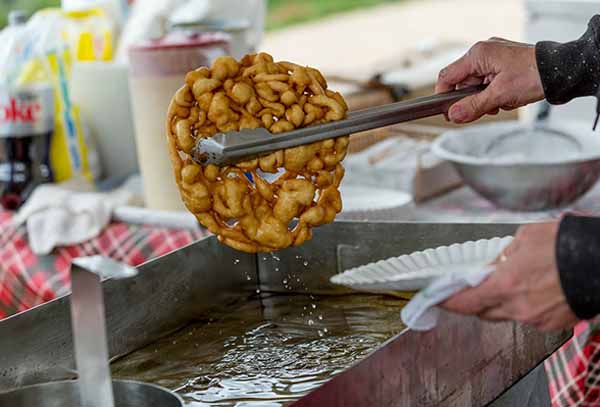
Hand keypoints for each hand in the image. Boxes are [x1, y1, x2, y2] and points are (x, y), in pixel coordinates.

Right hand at [436, 38, 544, 122]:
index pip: (447, 77)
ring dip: (485, 99)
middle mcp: (484, 53)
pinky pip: (489, 83)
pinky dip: (494, 95)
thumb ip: (473, 106)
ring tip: (501, 103)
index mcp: (478, 55)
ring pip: (476, 86)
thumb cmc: (535, 75)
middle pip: (462, 83)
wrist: (563, 71)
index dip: (444, 96)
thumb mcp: (500, 95)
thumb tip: (454, 115)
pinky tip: (507, 99)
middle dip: (471, 100)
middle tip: (483, 111)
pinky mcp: (503, 65)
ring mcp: (494, 58)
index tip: (448, 113)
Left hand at [441, 221, 577, 331]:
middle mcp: (519, 307)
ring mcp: (537, 318)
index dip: (448, 301)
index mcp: (506, 284)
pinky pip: (528, 317)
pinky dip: (525, 306)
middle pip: (483, 311)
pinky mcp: (554, 323)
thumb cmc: (568, 244)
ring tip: (515, 280)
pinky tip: (535, 289)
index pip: (465, 302)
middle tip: (475, 285)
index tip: (438, 299)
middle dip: (475, 300)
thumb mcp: (525, 238)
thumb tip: (492, 265)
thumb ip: (502, 256)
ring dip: (502, 302)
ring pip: (506, 315)